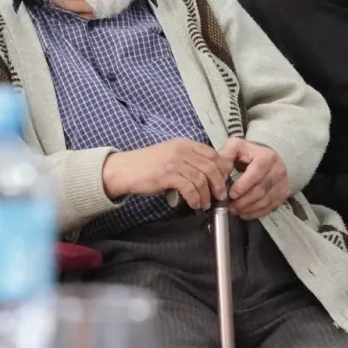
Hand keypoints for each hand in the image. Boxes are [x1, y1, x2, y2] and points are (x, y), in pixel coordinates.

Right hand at [102, 139, 233, 211]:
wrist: (125, 169)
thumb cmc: (147, 165)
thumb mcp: (170, 156)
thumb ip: (188, 161)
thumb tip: (208, 173)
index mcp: (184, 144)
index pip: (212, 153)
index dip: (221, 168)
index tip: (223, 180)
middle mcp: (181, 150)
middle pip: (210, 166)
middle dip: (218, 184)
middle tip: (220, 195)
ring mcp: (174, 162)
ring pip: (201, 179)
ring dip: (206, 195)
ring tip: (205, 204)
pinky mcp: (167, 175)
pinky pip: (189, 188)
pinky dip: (195, 198)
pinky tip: (194, 204)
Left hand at [220, 138, 289, 219]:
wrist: (269, 157)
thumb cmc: (249, 153)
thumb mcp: (236, 147)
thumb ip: (225, 157)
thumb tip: (219, 173)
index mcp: (266, 157)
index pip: (255, 174)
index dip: (242, 186)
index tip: (230, 194)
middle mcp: (277, 170)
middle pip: (260, 191)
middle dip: (242, 201)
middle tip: (229, 205)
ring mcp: (282, 184)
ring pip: (265, 201)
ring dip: (247, 208)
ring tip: (234, 209)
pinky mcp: (283, 194)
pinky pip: (270, 207)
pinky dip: (255, 213)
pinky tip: (244, 212)